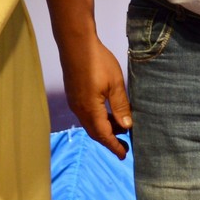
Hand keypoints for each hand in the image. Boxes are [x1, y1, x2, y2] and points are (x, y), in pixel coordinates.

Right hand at [61, 32, 130, 157]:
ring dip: (104, 129)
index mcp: (90, 109)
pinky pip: (86, 115)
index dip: (114, 146)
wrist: (76, 44)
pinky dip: (98, 119)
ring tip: (119, 128)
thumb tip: (126, 126)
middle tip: (124, 145)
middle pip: (95, 132)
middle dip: (109, 140)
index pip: (103, 135)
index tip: (124, 155)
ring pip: (90, 123)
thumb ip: (121, 106)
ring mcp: (74, 102)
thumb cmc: (98, 62)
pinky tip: (107, 114)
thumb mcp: (115, 84)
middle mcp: (79, 109)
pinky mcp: (73, 94)